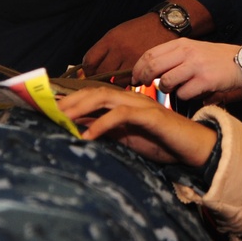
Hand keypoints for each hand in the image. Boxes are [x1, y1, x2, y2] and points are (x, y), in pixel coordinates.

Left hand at [58, 86, 216, 166]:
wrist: (195, 148)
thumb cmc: (162, 143)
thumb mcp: (128, 139)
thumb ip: (106, 130)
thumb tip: (79, 129)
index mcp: (124, 102)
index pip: (92, 95)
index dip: (69, 98)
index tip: (46, 106)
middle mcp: (131, 98)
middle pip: (93, 92)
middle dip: (68, 100)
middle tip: (46, 111)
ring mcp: (141, 104)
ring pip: (104, 97)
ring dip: (80, 107)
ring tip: (61, 119)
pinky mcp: (150, 116)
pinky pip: (122, 115)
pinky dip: (102, 124)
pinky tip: (88, 135)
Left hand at [82, 14, 173, 82]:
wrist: (165, 24)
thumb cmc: (140, 29)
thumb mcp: (118, 32)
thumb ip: (105, 49)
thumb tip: (90, 67)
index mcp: (111, 39)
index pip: (89, 61)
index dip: (87, 70)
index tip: (90, 73)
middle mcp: (120, 50)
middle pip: (101, 73)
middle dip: (100, 78)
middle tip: (103, 79)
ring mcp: (133, 60)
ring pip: (116, 81)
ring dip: (116, 83)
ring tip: (119, 79)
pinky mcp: (146, 68)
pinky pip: (132, 82)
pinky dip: (130, 82)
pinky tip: (132, 77)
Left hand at [133, 38, 241, 100]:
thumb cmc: (215, 59)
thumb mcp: (193, 50)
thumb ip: (174, 56)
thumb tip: (149, 68)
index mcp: (182, 43)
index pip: (150, 53)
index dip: (138, 67)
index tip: (134, 76)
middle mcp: (187, 52)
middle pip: (153, 66)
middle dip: (142, 78)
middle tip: (141, 86)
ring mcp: (196, 66)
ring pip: (165, 81)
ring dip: (165, 89)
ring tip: (173, 88)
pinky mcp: (205, 80)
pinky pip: (183, 93)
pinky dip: (183, 96)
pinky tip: (191, 92)